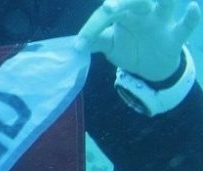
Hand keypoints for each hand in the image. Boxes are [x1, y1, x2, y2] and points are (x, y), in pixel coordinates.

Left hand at [76, 0, 200, 80]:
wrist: (151, 67)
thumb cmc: (129, 48)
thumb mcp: (110, 45)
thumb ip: (95, 41)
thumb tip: (76, 46)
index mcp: (124, 13)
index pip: (108, 13)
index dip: (93, 26)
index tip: (80, 44)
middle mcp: (143, 12)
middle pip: (136, 0)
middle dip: (122, 1)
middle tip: (108, 7)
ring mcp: (161, 22)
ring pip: (165, 5)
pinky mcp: (175, 37)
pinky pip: (185, 26)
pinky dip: (191, 18)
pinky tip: (192, 7)